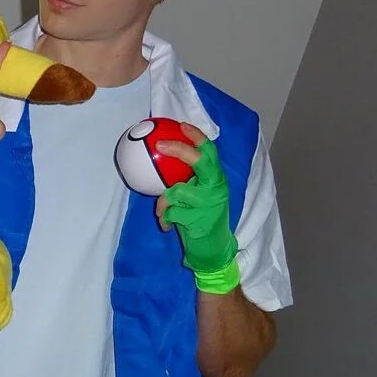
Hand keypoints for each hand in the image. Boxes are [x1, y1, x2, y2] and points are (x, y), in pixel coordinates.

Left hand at [154, 123, 239, 293]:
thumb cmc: (202, 219)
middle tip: (159, 144)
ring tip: (161, 212)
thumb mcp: (199, 196)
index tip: (181, 125)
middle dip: (179, 149)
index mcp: (216, 179)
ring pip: (175, 191)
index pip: (210, 152)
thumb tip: (163, 162)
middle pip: (199, 161)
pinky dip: (164, 219)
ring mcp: (208, 203)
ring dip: (162, 202)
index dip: (196, 136)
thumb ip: (188, 180)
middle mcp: (216, 188)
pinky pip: (170, 212)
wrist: (213, 250)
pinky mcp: (198, 220)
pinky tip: (166, 226)